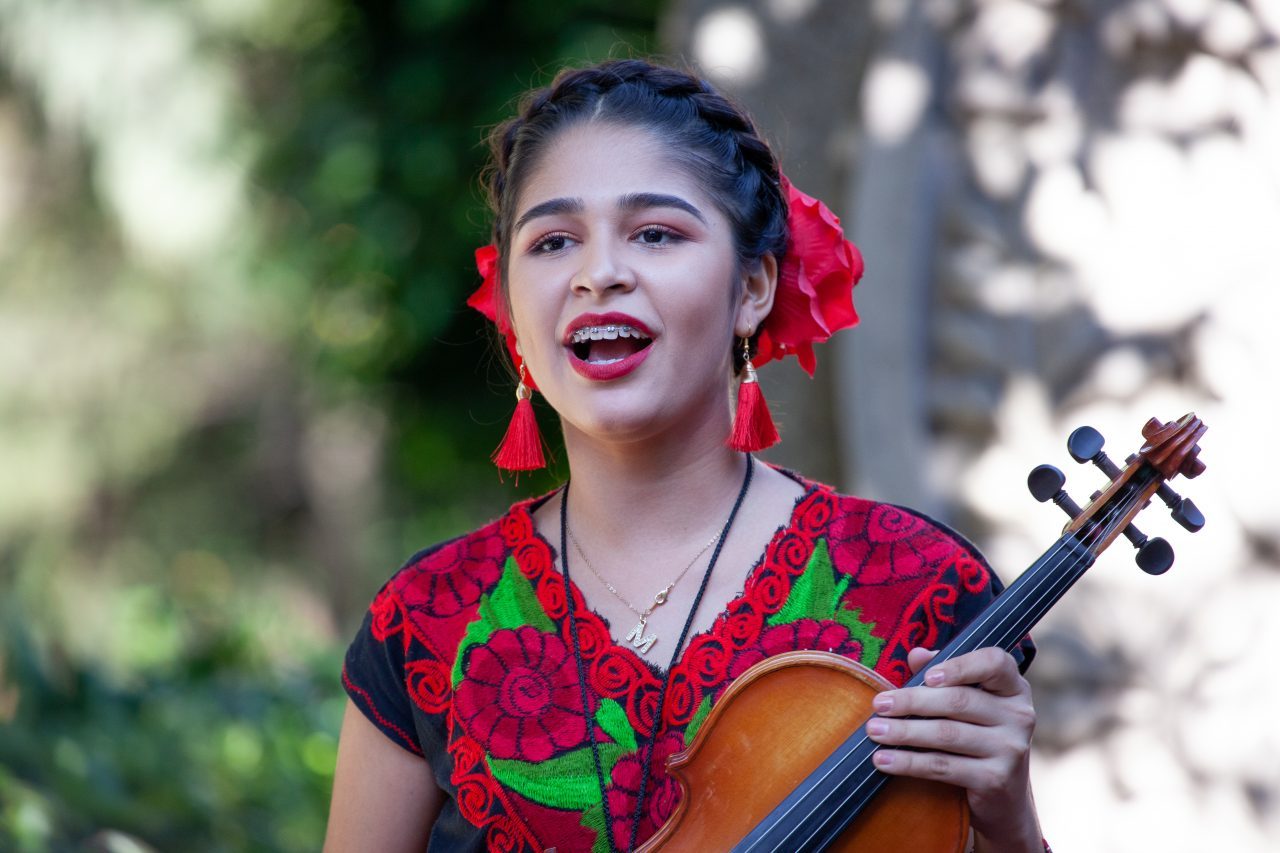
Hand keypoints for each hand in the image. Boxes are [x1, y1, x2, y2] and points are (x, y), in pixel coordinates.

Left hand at [865, 647, 1041, 851]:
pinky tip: (884, 760)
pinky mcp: (995, 779)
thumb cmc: (976, 734)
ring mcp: (1011, 748)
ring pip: (947, 734)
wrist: (1003, 796)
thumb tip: (916, 654)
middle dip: (912, 701)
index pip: (995, 663)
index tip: (927, 676)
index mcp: (1013, 687)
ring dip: (904, 732)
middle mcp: (1019, 715)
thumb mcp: (966, 702)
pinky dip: (909, 762)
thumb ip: (942, 675)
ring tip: (874, 731)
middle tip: (879, 704)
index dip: (961, 666)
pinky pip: (943, 766)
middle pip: (958, 701)